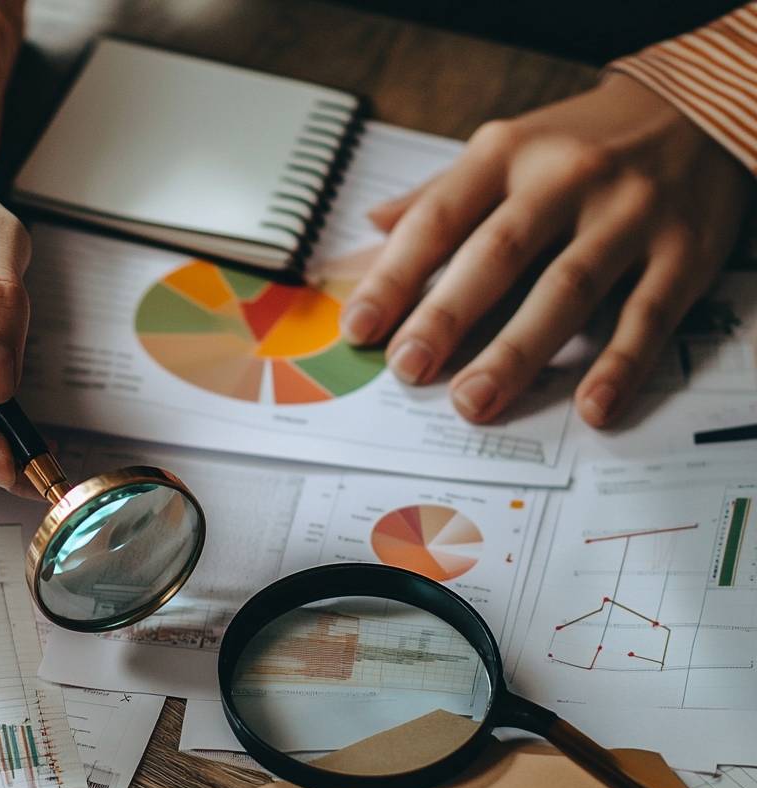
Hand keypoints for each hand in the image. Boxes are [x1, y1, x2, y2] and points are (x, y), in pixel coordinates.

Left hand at [341, 74, 753, 425]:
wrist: (699, 107)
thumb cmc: (583, 142)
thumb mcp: (508, 148)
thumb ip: (442, 193)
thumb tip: (373, 228)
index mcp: (508, 153)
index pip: (438, 219)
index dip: (394, 277)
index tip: (359, 329)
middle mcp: (567, 178)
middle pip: (497, 255)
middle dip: (447, 317)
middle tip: (408, 370)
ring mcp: (630, 214)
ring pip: (567, 289)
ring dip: (517, 352)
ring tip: (474, 401)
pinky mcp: (685, 251)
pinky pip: (649, 314)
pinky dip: (620, 364)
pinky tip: (592, 407)